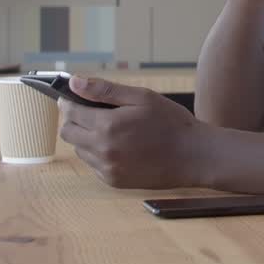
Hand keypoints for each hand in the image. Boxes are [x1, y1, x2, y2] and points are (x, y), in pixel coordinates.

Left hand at [58, 76, 206, 189]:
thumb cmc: (172, 122)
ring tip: (112, 129)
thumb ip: (105, 90)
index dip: (69, 102)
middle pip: (68, 133)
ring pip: (80, 150)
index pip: (70, 113)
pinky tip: (121, 146)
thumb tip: (74, 82)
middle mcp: (102, 150)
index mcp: (107, 126)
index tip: (72, 97)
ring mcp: (107, 168)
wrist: (194, 156)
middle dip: (74, 120)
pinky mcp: (114, 181)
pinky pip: (94, 165)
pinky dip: (99, 154)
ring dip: (87, 137)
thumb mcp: (141, 97)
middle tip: (93, 112)